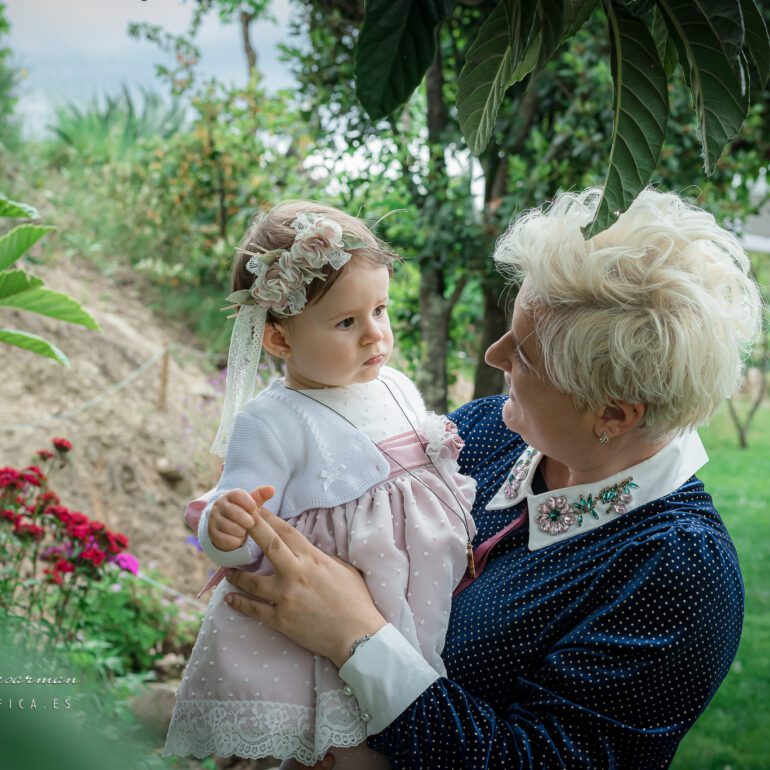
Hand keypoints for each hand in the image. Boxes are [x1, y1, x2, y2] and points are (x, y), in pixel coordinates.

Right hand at [208, 486, 273, 550]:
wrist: (228, 528)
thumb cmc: (244, 513)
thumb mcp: (252, 504)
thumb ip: (261, 496)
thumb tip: (272, 489)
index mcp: (229, 496)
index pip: (237, 495)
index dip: (248, 502)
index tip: (254, 509)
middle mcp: (218, 506)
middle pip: (233, 511)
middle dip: (246, 519)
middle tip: (251, 523)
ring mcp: (213, 520)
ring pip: (228, 526)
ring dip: (240, 531)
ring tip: (244, 531)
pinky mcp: (212, 535)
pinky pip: (224, 539)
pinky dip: (234, 541)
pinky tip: (239, 539)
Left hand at [223, 505, 386, 667]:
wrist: (357, 636)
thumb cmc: (355, 600)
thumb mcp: (343, 569)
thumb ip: (321, 557)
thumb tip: (308, 551)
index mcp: (313, 559)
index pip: (286, 531)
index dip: (268, 518)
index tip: (254, 508)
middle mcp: (296, 574)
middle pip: (268, 545)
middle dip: (250, 529)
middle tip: (233, 521)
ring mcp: (286, 597)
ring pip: (252, 581)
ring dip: (237, 575)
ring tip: (228, 572)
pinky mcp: (280, 620)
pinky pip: (254, 609)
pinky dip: (239, 603)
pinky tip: (230, 598)